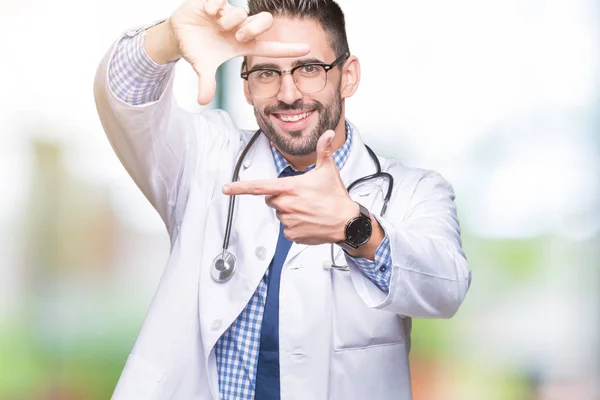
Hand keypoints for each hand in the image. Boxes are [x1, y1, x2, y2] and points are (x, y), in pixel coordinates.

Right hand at [147, 0, 309, 104]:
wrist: (179, 33)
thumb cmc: (199, 49)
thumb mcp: (203, 66)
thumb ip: (206, 82)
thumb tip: (202, 101)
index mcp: (243, 44)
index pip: (270, 47)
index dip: (288, 49)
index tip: (307, 49)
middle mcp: (240, 27)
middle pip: (263, 22)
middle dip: (254, 28)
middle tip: (238, 36)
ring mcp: (229, 14)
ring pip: (241, 12)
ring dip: (230, 20)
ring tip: (216, 25)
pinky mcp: (216, 2)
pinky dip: (215, 6)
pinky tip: (207, 13)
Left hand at [223, 131, 357, 244]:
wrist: (347, 223)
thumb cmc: (336, 197)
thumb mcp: (328, 170)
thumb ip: (323, 151)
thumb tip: (327, 134)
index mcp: (290, 187)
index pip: (259, 187)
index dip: (240, 187)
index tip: (226, 188)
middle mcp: (286, 204)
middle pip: (271, 200)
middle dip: (281, 197)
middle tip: (301, 197)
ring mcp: (288, 221)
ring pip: (279, 214)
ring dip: (289, 211)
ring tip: (308, 209)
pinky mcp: (292, 234)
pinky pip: (286, 229)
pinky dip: (295, 226)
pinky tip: (308, 221)